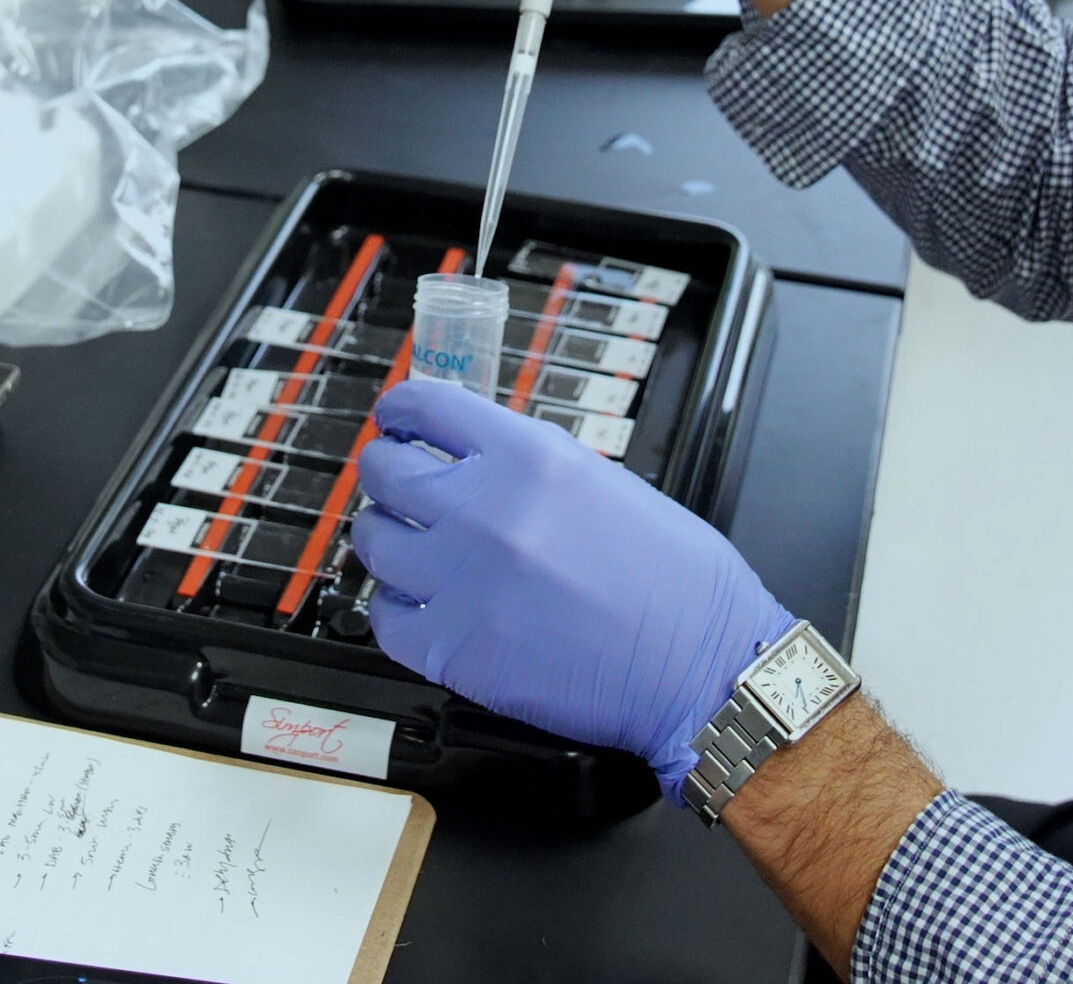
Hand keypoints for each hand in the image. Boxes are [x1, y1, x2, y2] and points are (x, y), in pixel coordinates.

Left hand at [353, 379, 794, 796]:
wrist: (699, 664)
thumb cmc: (678, 581)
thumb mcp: (605, 482)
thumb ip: (530, 468)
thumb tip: (477, 461)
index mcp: (531, 458)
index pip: (428, 408)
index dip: (401, 411)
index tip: (395, 419)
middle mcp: (486, 511)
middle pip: (386, 471)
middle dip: (388, 472)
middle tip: (398, 482)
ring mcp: (462, 582)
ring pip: (373, 541)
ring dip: (387, 538)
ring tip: (410, 546)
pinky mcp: (453, 650)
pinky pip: (385, 617)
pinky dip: (397, 607)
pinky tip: (421, 603)